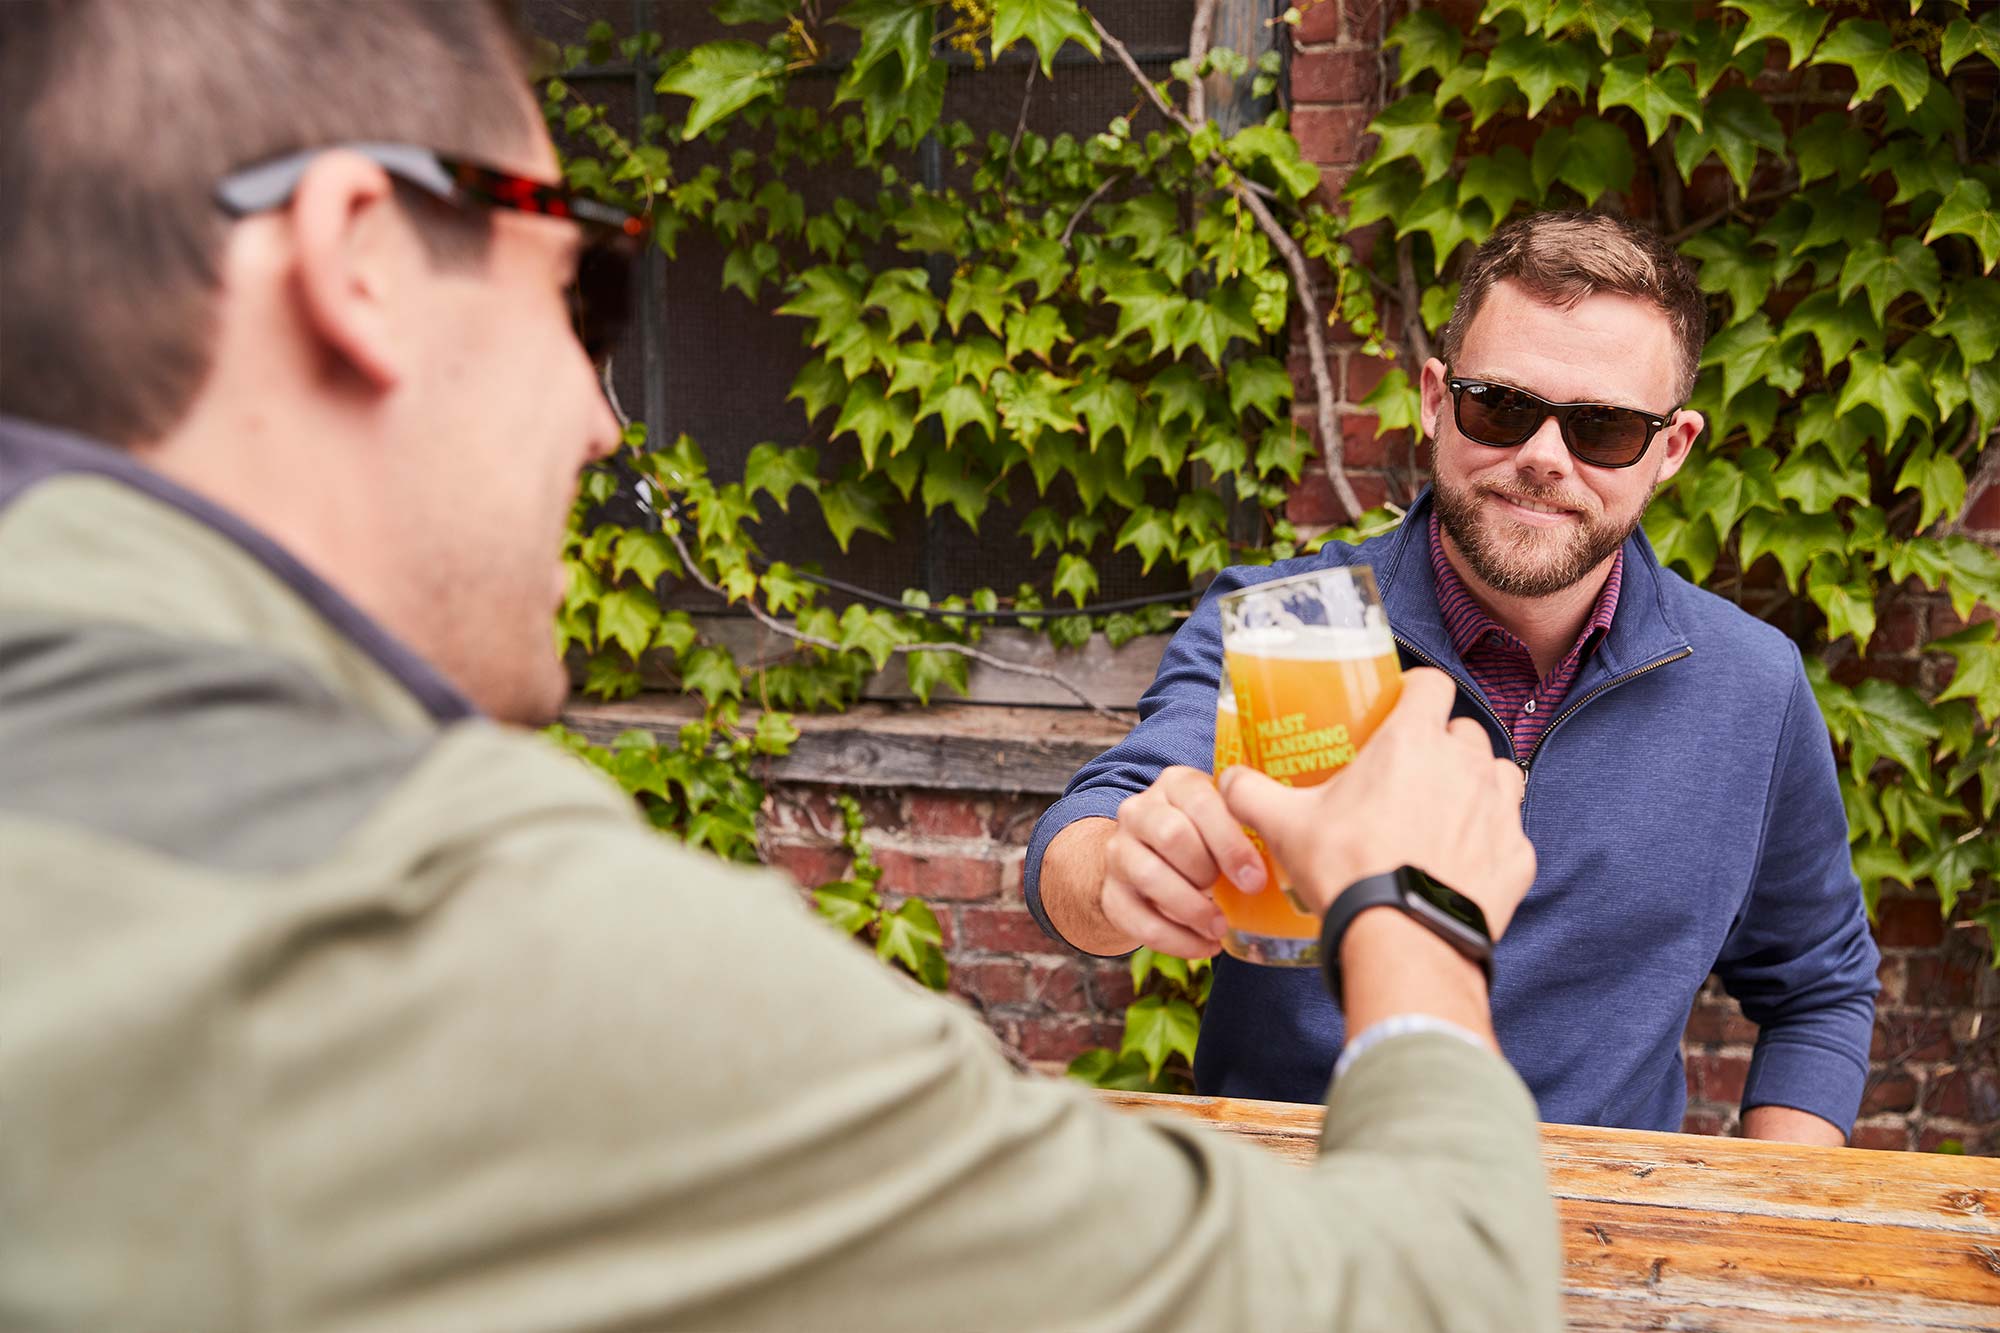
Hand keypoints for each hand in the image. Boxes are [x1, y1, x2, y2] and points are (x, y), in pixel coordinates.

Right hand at [1101, 765, 1270, 957]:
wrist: (1149, 862)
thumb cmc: (1208, 840)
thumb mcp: (1227, 820)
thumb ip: (1253, 821)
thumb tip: (1298, 845)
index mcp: (1176, 784)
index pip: (1201, 802)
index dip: (1230, 843)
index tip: (1256, 880)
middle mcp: (1140, 811)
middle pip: (1172, 835)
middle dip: (1208, 871)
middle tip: (1237, 895)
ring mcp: (1119, 851)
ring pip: (1150, 875)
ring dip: (1191, 907)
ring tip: (1220, 926)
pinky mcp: (1110, 893)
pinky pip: (1139, 921)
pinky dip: (1177, 940)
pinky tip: (1206, 946)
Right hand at [1217, 668, 1535, 940]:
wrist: (1402, 938)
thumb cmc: (1347, 870)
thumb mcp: (1285, 826)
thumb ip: (1252, 793)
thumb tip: (1228, 782)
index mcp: (1412, 741)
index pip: (1431, 684)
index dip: (1416, 692)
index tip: (1399, 710)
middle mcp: (1465, 764)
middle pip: (1465, 731)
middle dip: (1443, 745)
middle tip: (1411, 774)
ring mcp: (1500, 810)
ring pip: (1501, 775)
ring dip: (1478, 785)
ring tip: (1446, 812)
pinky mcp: (1518, 855)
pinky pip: (1511, 834)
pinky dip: (1492, 842)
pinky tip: (1461, 863)